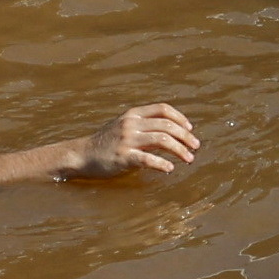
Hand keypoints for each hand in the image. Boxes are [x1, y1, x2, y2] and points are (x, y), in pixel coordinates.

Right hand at [65, 103, 204, 181]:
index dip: (180, 118)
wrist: (82, 155)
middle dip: (185, 136)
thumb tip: (172, 131)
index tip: (190, 129)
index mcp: (133, 114)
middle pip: (167, 125)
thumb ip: (144, 126)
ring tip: (189, 159)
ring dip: (180, 150)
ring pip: (162, 140)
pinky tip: (170, 169)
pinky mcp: (124, 157)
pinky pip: (148, 159)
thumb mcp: (124, 126)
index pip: (163, 109)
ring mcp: (127, 140)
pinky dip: (162, 163)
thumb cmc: (107, 142)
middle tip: (195, 147)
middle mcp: (131, 124)